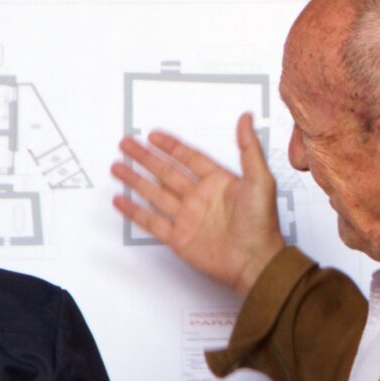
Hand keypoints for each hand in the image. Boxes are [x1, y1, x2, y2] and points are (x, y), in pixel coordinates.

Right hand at [112, 113, 286, 296]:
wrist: (255, 262)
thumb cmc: (262, 224)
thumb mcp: (260, 180)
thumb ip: (249, 148)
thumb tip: (246, 117)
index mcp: (218, 182)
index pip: (189, 158)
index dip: (171, 146)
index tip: (153, 135)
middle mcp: (200, 198)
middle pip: (166, 172)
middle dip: (145, 158)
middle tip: (127, 144)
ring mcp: (188, 218)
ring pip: (155, 193)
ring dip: (135, 180)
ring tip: (117, 166)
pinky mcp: (179, 238)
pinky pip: (152, 222)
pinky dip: (135, 211)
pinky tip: (121, 201)